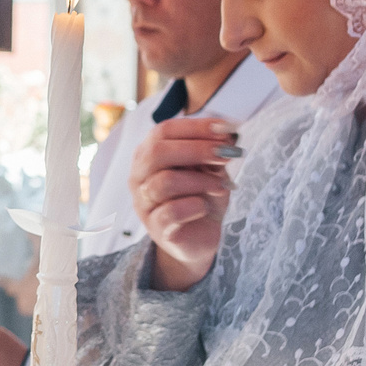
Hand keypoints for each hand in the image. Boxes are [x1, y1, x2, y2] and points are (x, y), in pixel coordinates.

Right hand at [131, 115, 235, 290]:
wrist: (200, 238)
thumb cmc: (202, 198)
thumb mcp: (211, 171)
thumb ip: (212, 154)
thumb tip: (224, 138)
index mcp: (149, 154)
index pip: (163, 131)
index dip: (195, 127)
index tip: (226, 129)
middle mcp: (140, 176)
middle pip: (157, 152)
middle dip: (196, 149)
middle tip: (225, 153)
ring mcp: (144, 202)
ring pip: (165, 182)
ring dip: (200, 181)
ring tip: (222, 185)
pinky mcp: (155, 227)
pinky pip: (171, 212)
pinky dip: (194, 206)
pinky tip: (206, 207)